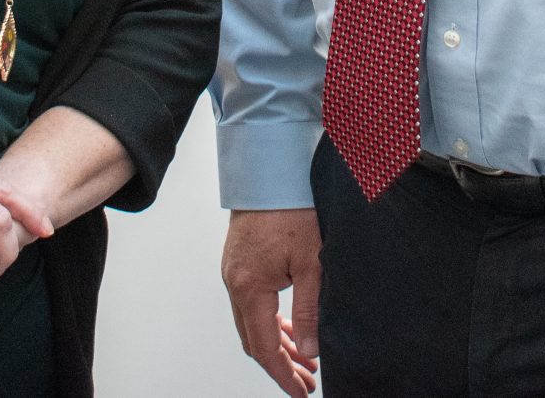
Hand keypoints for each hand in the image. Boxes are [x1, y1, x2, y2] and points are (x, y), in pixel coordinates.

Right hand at [220, 208, 321, 396]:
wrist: (270, 169)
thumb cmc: (292, 208)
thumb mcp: (310, 262)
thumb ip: (309, 310)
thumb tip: (310, 350)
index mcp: (249, 288)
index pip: (264, 347)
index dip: (283, 374)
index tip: (301, 392)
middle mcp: (234, 283)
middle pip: (254, 339)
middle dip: (281, 365)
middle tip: (306, 382)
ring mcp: (233, 271)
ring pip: (252, 322)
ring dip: (277, 343)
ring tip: (305, 360)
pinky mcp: (239, 261)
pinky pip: (251, 303)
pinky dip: (270, 321)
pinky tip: (289, 327)